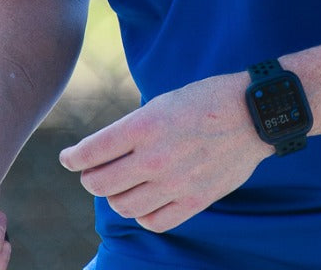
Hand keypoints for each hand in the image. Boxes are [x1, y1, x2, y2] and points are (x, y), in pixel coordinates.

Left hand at [59, 73, 268, 232]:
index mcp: (144, 125)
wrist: (252, 113)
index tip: (68, 158)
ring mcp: (174, 183)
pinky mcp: (194, 201)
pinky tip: (144, 202)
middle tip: (91, 172)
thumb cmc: (206, 99)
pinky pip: (153, 221)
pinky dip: (142, 214)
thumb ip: (134, 129)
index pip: (91, 152)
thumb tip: (106, 151)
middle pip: (100, 184)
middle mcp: (154, 157)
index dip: (73, 157)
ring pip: (123, 206)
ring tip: (118, 186)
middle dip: (89, 178)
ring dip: (114, 196)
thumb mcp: (162, 102)